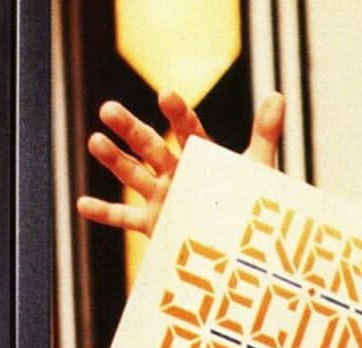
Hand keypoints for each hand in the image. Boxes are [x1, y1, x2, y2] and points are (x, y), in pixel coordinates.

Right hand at [77, 89, 284, 235]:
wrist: (242, 239)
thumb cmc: (249, 199)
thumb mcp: (258, 167)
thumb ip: (265, 133)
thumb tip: (278, 96)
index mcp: (200, 156)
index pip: (188, 130)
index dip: (178, 114)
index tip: (166, 95)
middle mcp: (176, 172)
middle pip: (150, 146)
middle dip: (131, 129)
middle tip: (109, 109)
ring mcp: (162, 196)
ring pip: (133, 175)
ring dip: (114, 159)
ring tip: (94, 141)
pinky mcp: (154, 224)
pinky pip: (125, 218)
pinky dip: (105, 213)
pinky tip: (83, 204)